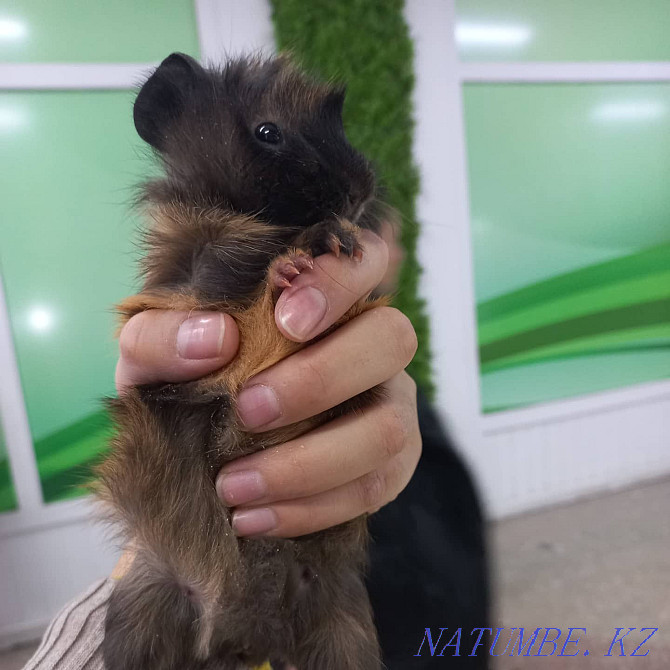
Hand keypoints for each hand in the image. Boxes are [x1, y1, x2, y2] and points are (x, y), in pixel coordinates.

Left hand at [116, 230, 420, 537]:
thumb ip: (161, 336)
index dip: (339, 284)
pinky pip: (374, 488)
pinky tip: (254, 517)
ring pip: (391, 428)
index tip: (286, 320)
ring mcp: (388, 402)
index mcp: (325, 295)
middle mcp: (371, 341)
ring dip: (312, 463)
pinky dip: (313, 508)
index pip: (363, 259)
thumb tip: (215, 339)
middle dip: (322, 379)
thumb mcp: (149, 355)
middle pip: (393, 339)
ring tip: (234, 486)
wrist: (191, 447)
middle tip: (249, 410)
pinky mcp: (387, 464)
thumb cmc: (181, 380)